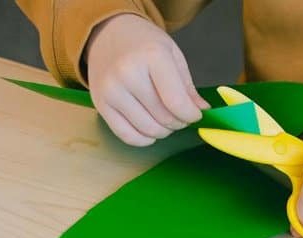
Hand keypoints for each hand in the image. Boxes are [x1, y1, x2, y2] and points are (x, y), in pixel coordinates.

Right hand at [85, 14, 209, 145]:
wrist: (107, 33)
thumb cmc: (144, 44)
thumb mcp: (173, 55)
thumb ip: (187, 86)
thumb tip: (202, 111)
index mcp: (151, 56)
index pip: (177, 102)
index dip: (192, 115)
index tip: (195, 114)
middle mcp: (127, 73)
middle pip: (164, 118)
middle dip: (179, 122)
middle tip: (180, 114)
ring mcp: (111, 90)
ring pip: (148, 130)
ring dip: (164, 131)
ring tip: (165, 118)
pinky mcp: (100, 104)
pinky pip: (127, 136)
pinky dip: (144, 139)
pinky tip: (150, 128)